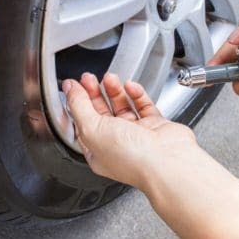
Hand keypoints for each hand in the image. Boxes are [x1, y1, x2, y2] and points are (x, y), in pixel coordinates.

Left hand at [62, 73, 196, 189]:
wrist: (168, 160)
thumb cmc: (132, 157)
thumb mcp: (92, 129)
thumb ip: (79, 107)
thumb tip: (70, 89)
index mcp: (98, 151)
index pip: (83, 122)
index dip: (78, 102)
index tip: (75, 84)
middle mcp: (117, 144)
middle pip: (102, 113)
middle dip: (95, 93)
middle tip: (90, 78)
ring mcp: (137, 135)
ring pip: (123, 106)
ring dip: (115, 91)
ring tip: (110, 78)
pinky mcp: (155, 126)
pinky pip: (143, 105)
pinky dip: (137, 94)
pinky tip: (131, 86)